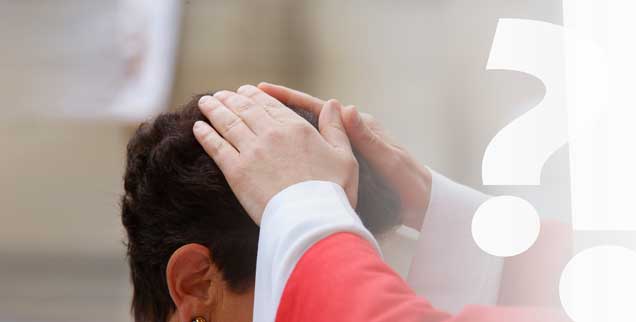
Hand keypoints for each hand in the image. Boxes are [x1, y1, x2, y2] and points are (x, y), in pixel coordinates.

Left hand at [193, 85, 357, 223]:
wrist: (310, 219)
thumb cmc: (332, 192)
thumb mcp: (345, 156)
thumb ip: (336, 128)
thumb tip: (334, 103)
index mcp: (297, 128)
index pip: (271, 104)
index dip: (255, 95)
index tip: (245, 91)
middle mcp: (271, 134)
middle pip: (245, 109)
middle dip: (230, 99)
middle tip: (219, 95)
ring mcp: (251, 151)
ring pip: (228, 123)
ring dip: (214, 110)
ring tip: (205, 103)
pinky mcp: (236, 171)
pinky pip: (216, 147)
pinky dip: (205, 134)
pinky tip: (197, 127)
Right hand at [258, 82, 431, 228]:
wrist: (423, 207)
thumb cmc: (410, 183)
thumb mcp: (389, 160)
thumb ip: (367, 138)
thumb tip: (343, 108)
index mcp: (358, 128)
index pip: (318, 109)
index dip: (289, 99)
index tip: (263, 90)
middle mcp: (348, 137)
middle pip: (305, 120)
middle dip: (277, 112)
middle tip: (245, 103)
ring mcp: (344, 154)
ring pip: (305, 139)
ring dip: (280, 133)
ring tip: (250, 128)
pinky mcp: (342, 170)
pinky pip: (311, 158)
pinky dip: (291, 156)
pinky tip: (273, 160)